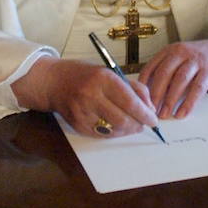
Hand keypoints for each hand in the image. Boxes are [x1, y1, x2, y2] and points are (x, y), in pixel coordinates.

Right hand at [11, 58, 157, 138]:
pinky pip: (102, 135)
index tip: (154, 119)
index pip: (129, 101)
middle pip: (123, 120)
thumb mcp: (110, 72)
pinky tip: (116, 125)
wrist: (54, 82)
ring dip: (128, 130)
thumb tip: (149, 108)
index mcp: (103, 79)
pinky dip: (114, 132)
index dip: (145, 114)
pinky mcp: (78, 125)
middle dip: (138, 124)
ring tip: (132, 124)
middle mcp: (91, 96)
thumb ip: (133, 88)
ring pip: (114, 130)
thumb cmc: (85, 75)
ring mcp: (83, 112)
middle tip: (144, 123)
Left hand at [139, 35, 207, 119]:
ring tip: (165, 114)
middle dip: (155, 94)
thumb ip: (166, 71)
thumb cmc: (200, 58)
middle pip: (164, 74)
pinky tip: (183, 113)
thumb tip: (149, 93)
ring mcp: (196, 60)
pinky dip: (189, 103)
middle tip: (151, 111)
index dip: (144, 85)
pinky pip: (197, 88)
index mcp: (170, 50)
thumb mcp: (180, 58)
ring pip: (179, 81)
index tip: (140, 100)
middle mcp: (181, 52)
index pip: (151, 66)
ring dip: (170, 100)